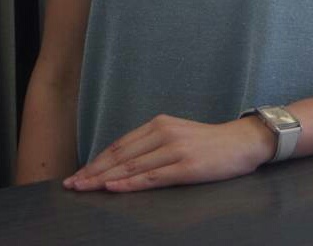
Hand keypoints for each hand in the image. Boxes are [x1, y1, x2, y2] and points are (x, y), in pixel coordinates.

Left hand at [62, 114, 275, 191]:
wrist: (241, 142)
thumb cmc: (208, 144)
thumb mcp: (177, 136)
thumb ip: (152, 145)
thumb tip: (123, 163)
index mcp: (159, 124)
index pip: (120, 145)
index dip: (97, 161)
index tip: (78, 174)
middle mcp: (163, 133)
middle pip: (121, 155)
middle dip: (94, 171)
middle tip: (72, 185)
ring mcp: (175, 149)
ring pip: (132, 166)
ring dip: (104, 179)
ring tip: (84, 188)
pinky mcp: (186, 166)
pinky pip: (151, 177)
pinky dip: (129, 183)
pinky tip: (113, 188)